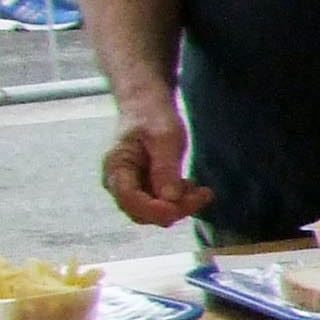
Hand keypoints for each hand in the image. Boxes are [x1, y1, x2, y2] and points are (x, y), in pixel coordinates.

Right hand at [99, 106, 209, 227]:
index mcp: (116, 168)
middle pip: (142, 212)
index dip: (152, 209)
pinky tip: (195, 188)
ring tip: (202, 190)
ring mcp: (131, 187)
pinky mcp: (145, 189)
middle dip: (173, 209)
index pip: (128, 199)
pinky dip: (181, 201)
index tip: (178, 207)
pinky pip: (162, 204)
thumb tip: (170, 199)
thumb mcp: (164, 136)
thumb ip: (165, 167)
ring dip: (181, 206)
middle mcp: (118, 183)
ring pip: (154, 212)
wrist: (147, 107)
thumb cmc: (152, 117)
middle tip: (203, 195)